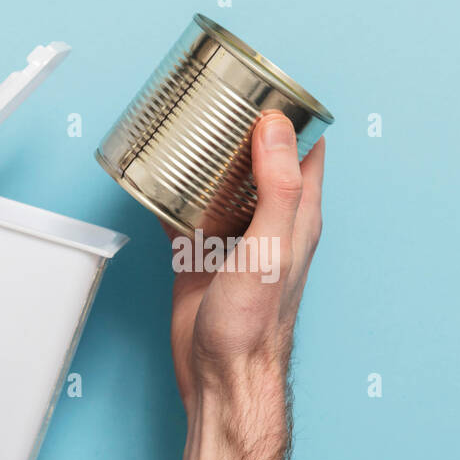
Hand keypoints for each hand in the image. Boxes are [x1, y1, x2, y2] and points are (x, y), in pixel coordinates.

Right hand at [167, 112, 324, 410]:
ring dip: (204, 154)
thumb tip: (276, 125)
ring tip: (183, 123)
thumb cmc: (255, 325)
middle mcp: (269, 221)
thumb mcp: (271, 247)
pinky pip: (186, 211)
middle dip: (240, 125)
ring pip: (220, 181)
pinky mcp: (199, 254)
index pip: (305, 148)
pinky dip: (171, 190)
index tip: (264, 83)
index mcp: (298, 215)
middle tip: (214, 95)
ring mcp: (234, 237)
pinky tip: (154, 175)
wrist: (221, 376)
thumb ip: (278, 187)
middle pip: (258, 158)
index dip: (291, 113)